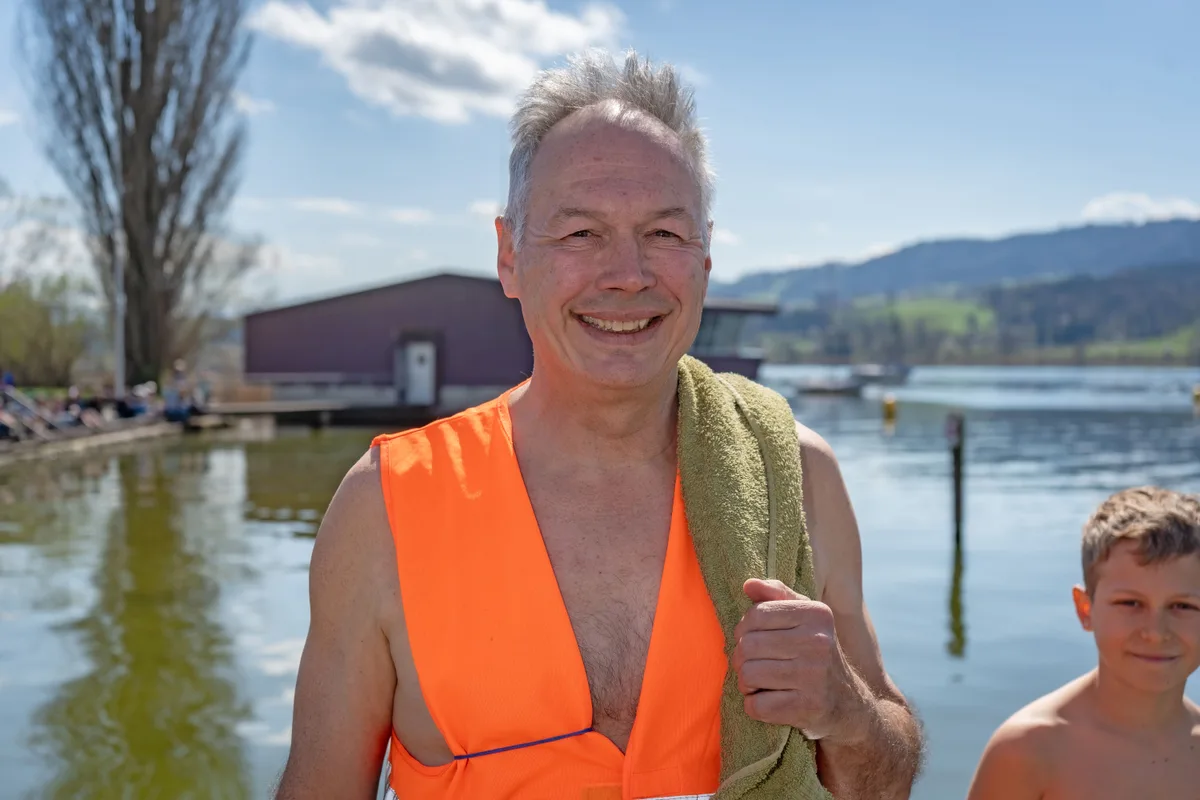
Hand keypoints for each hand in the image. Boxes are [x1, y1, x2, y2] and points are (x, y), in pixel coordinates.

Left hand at [732, 578, 871, 742]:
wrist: (849, 704)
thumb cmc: (816, 654)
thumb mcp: (805, 619)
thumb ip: (777, 596)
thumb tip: (749, 584)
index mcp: (817, 615)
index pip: (756, 615)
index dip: (745, 629)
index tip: (755, 639)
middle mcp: (818, 643)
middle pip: (747, 646)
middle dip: (742, 659)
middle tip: (755, 665)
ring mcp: (814, 676)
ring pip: (748, 675)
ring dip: (746, 683)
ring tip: (761, 683)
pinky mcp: (808, 708)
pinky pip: (756, 705)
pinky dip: (754, 706)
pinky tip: (769, 702)